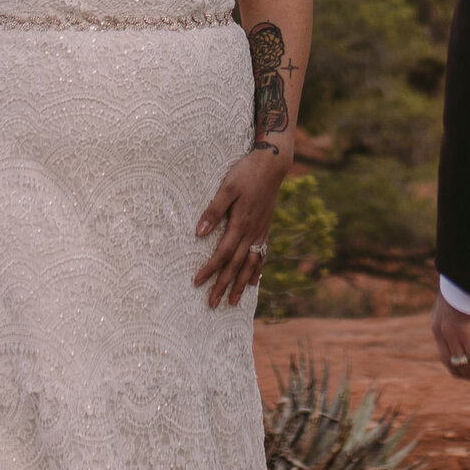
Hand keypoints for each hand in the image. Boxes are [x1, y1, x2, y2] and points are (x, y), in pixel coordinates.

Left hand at [194, 146, 288, 308]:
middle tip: (213, 304)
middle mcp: (252, 232)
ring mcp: (261, 231)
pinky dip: (257, 270)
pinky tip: (254, 281)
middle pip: (236, 265)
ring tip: (234, 301)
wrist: (272, 165)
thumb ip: (214, 211)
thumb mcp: (227, 188)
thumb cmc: (246, 173)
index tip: (197, 283)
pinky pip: (261, 255)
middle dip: (224, 285)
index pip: (222, 254)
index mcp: (240, 224)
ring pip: (250, 264)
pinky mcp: (266, 227)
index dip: (209, 270)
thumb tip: (199, 233)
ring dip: (241, 284)